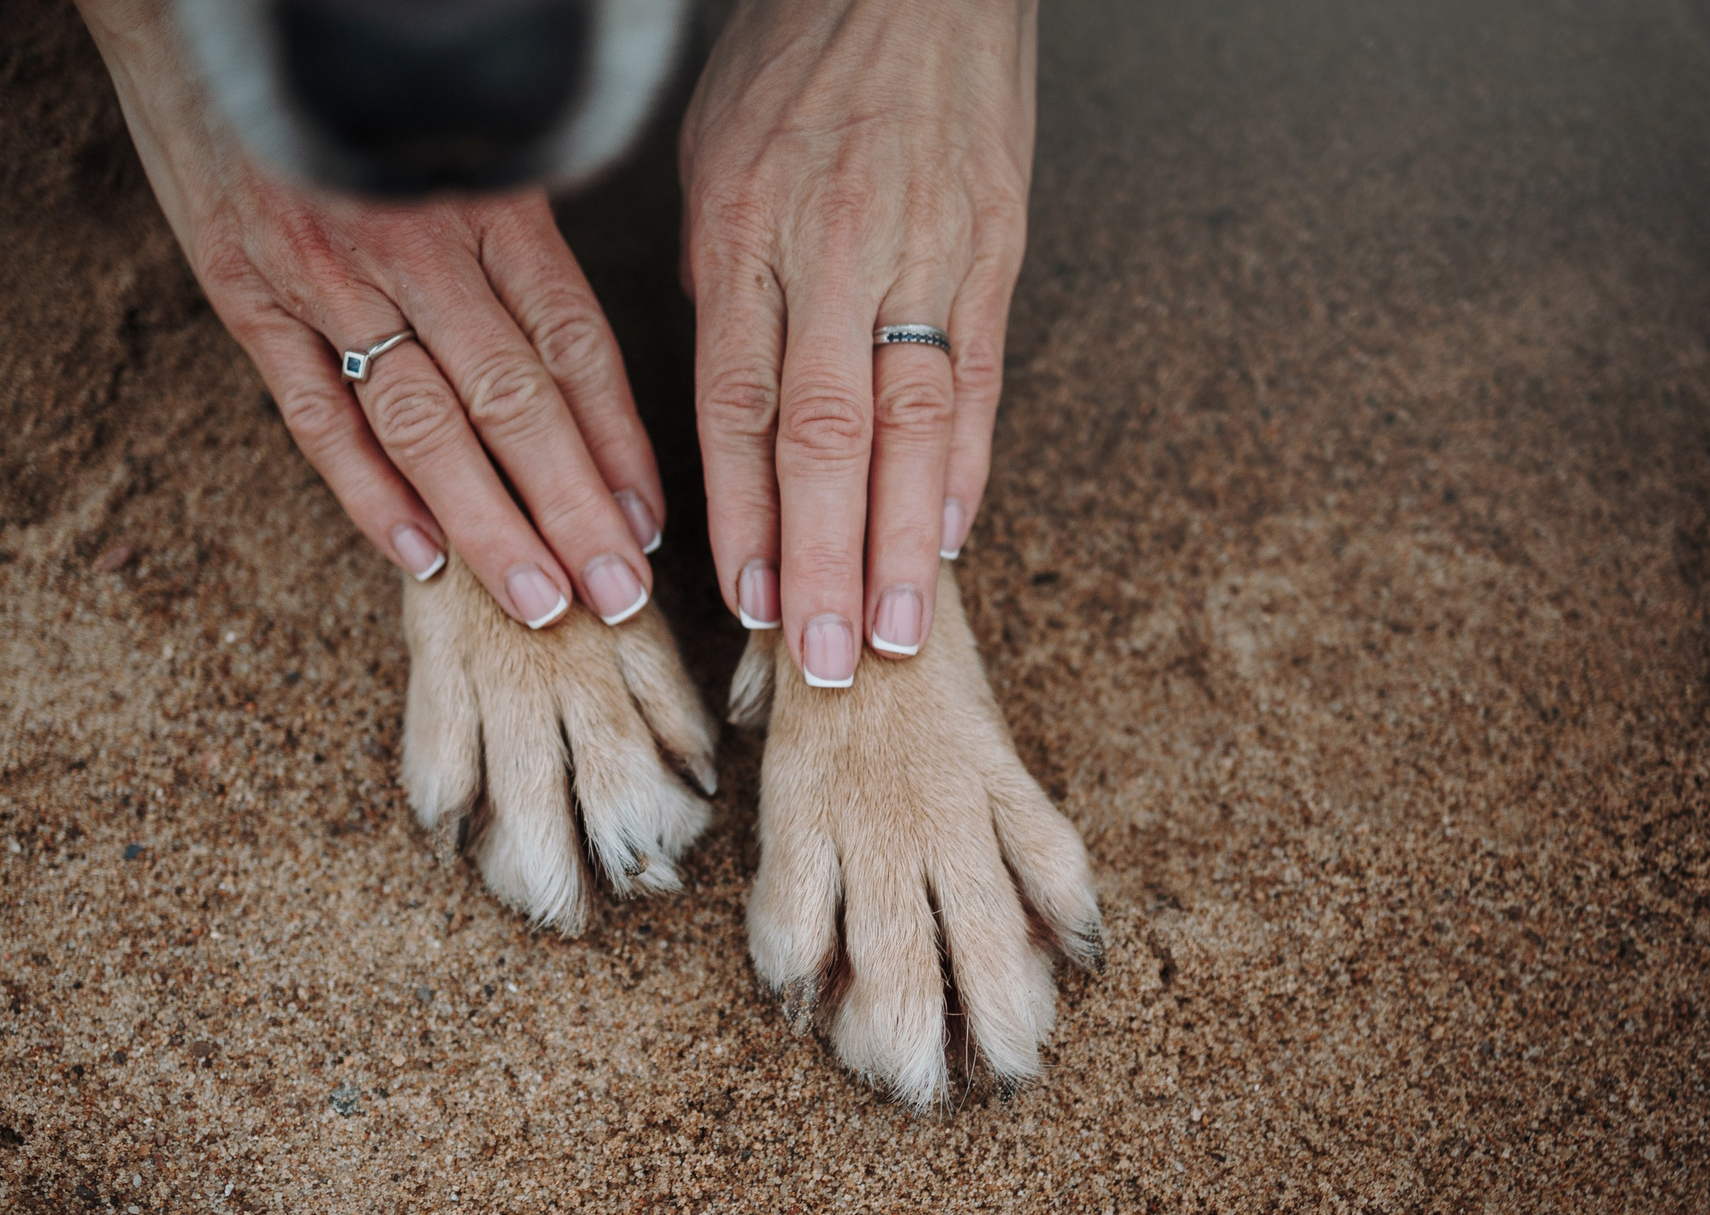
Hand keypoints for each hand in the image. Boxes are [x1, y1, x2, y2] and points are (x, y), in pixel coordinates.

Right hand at [77, 0, 666, 629]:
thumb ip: (520, 234)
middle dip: (573, 509)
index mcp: (490, 197)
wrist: (205, 8)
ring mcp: (326, 271)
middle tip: (618, 594)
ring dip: (487, 523)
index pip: (574, 341)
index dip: (618, 441)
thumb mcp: (466, 137)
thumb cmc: (359, 84)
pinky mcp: (244, 291)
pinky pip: (315, 412)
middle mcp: (415, 238)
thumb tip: (579, 362)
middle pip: (513, 400)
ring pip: (424, 423)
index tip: (650, 522)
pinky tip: (418, 558)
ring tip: (540, 602)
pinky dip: (366, 493)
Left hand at [681, 0, 1037, 685]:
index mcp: (743, 231)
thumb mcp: (714, 156)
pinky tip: (949, 540)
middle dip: (821, 560)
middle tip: (822, 659)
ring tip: (894, 634)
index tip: (744, 603)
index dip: (743, 515)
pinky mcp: (995, 246)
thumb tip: (730, 403)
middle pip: (826, 436)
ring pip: (912, 423)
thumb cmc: (797, 55)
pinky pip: (978, 376)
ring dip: (900, 543)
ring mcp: (924, 250)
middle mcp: (832, 250)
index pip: (738, 404)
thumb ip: (719, 283)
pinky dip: (966, 466)